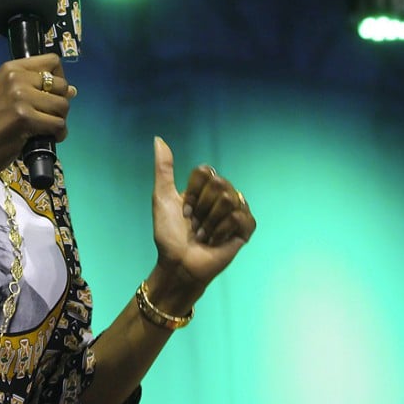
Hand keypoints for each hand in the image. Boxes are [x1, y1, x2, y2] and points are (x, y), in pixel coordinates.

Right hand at [0, 53, 75, 185]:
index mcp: (10, 68)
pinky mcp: (25, 117)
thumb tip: (72, 90)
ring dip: (59, 121)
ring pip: (63, 105)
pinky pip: (59, 125)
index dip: (59, 78)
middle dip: (60, 104)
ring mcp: (20, 96)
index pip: (52, 61)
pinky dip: (58, 135)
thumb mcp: (8, 97)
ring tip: (44, 129)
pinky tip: (44, 139)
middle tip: (46, 117)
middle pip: (62, 84)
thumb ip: (36, 89)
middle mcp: (15, 77)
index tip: (51, 94)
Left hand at [151, 136, 255, 297]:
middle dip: (202, 208)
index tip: (184, 209)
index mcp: (204, 187)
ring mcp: (236, 211)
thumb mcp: (161, 198)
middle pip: (220, 185)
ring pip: (229, 201)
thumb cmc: (168, 235)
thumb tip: (158, 139)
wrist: (178, 264)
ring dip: (210, 223)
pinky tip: (216, 241)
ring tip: (203, 235)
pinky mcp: (245, 229)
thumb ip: (163, 169)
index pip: (207, 171)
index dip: (193, 192)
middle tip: (194, 224)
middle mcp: (222, 195)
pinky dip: (223, 231)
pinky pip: (241, 218)